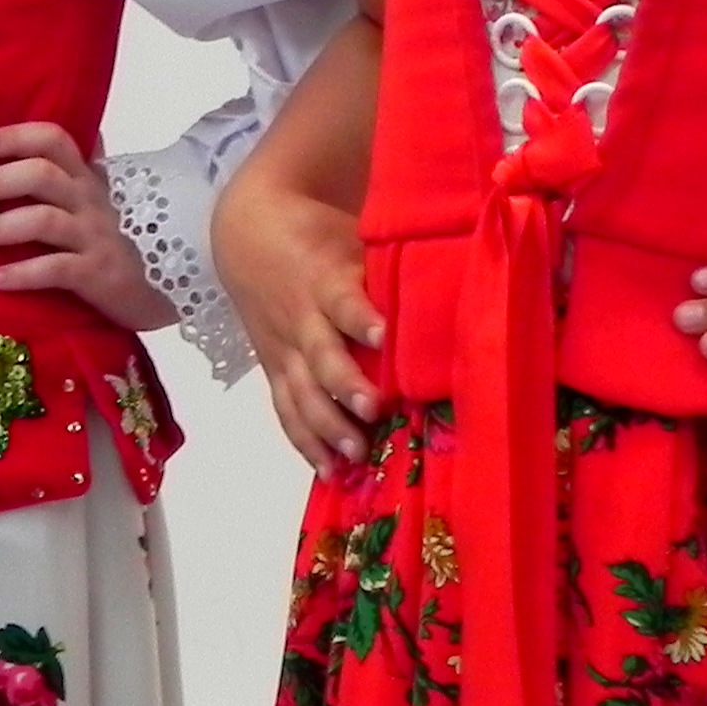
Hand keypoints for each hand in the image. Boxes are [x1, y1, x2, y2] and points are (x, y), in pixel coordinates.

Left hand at [0, 122, 171, 328]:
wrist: (169, 290)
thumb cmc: (124, 241)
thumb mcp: (105, 198)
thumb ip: (87, 166)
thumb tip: (85, 130)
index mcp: (87, 178)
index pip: (55, 139)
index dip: (17, 136)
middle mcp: (91, 201)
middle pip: (42, 175)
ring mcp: (96, 237)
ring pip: (43, 221)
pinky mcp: (99, 275)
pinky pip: (56, 269)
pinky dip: (23, 273)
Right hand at [213, 172, 386, 469]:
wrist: (247, 234)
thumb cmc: (318, 236)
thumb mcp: (351, 239)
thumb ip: (389, 269)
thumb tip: (459, 285)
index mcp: (325, 280)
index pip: (343, 301)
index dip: (360, 318)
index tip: (383, 335)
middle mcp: (302, 319)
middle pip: (321, 357)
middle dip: (345, 387)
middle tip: (373, 411)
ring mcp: (284, 348)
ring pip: (301, 392)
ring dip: (326, 426)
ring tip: (354, 455)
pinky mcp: (274, 368)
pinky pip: (286, 408)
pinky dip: (303, 441)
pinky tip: (326, 471)